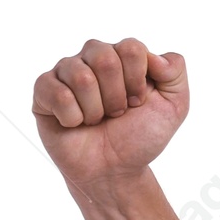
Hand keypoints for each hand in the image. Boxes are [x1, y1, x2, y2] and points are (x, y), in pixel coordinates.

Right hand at [31, 35, 188, 187]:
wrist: (115, 171)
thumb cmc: (139, 137)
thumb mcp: (174, 107)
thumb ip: (175, 70)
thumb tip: (155, 57)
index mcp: (120, 55)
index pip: (131, 48)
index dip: (137, 82)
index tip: (137, 103)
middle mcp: (91, 57)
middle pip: (105, 58)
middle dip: (117, 97)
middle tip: (116, 114)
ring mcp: (65, 72)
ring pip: (81, 76)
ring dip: (96, 110)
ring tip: (96, 121)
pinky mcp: (43, 91)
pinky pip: (58, 94)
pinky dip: (73, 117)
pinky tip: (75, 124)